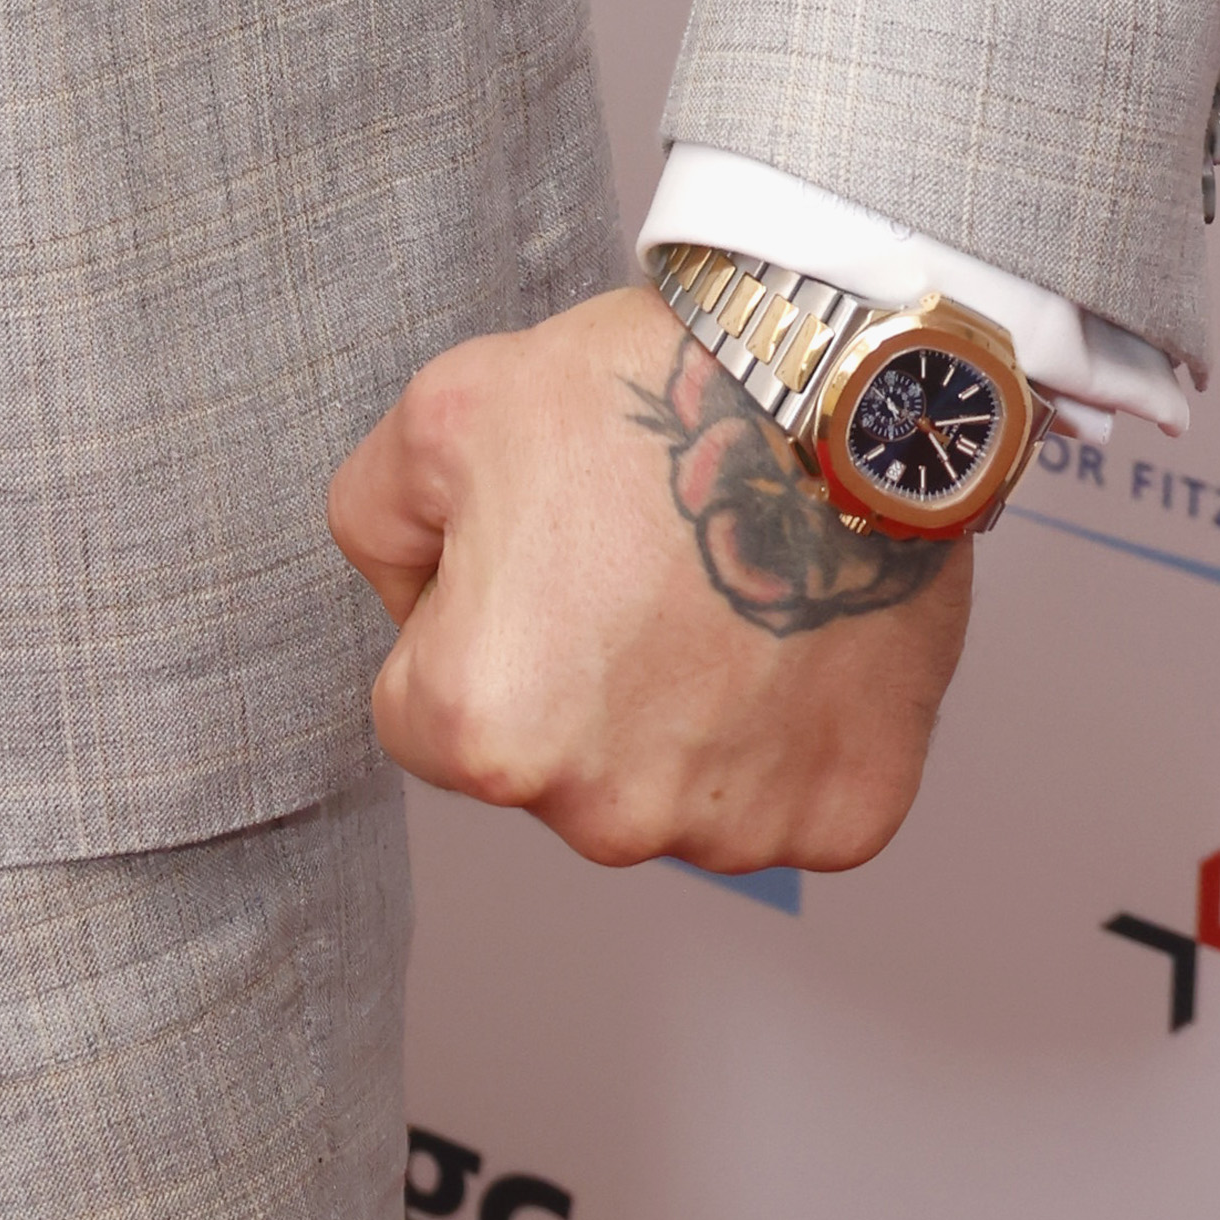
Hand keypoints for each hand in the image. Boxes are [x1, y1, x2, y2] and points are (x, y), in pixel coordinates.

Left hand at [327, 282, 969, 876]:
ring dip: (676, 712)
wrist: (835, 386)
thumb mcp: (436, 417)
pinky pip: (784, 795)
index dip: (464, 617)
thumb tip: (408, 605)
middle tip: (630, 562)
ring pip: (664, 784)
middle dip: (569, 676)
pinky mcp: (844, 819)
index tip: (533, 553)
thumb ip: (374, 525)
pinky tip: (787, 633)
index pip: (419, 712)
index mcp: (485, 731)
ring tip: (712, 589)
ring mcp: (736, 832)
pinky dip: (784, 730)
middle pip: (548, 761)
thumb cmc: (642, 395)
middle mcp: (606, 815)